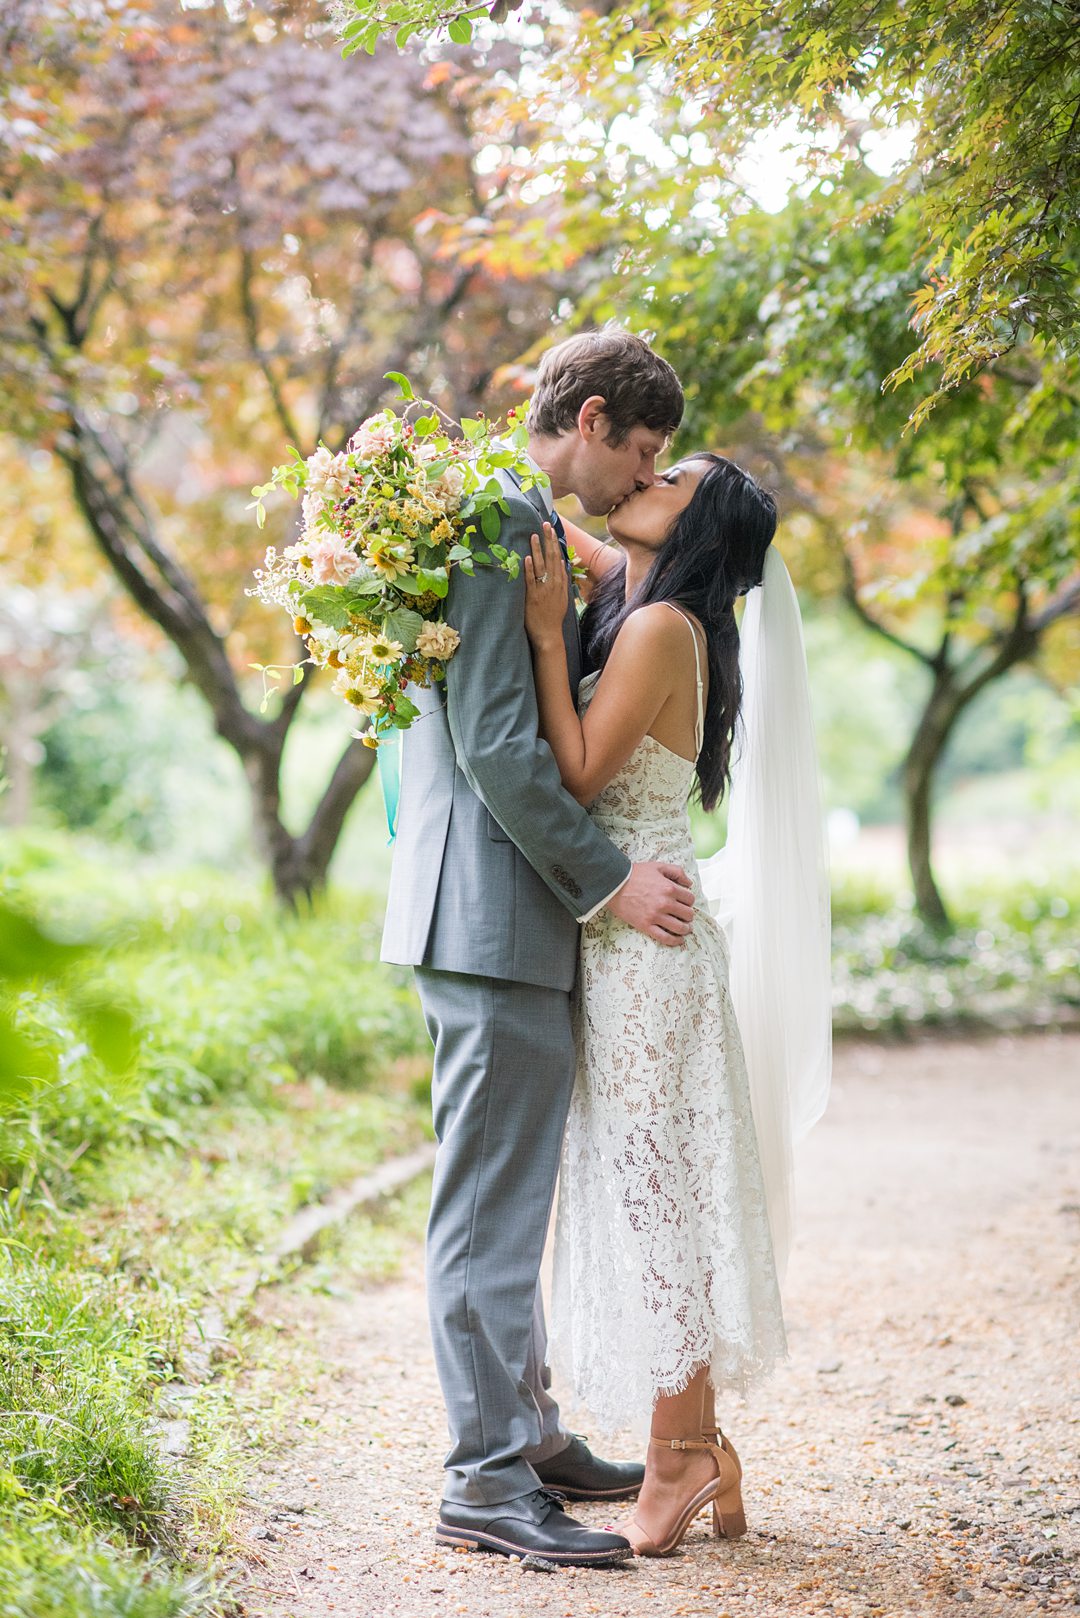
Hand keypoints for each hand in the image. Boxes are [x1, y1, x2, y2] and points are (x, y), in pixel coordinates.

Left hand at [524, 521, 568, 647]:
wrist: (549, 635)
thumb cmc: (553, 617)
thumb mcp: (562, 597)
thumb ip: (561, 579)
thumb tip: (561, 563)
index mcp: (560, 583)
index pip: (558, 557)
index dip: (555, 542)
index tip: (552, 529)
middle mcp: (554, 584)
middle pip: (552, 557)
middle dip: (548, 540)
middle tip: (545, 524)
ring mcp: (543, 590)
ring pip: (541, 566)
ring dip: (538, 550)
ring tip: (534, 535)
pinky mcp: (533, 597)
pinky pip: (531, 580)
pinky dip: (530, 569)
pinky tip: (528, 557)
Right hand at [607, 862, 694, 945]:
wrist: (614, 884)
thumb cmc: (635, 874)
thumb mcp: (658, 866)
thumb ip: (677, 872)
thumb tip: (689, 883)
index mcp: (669, 888)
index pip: (690, 899)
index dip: (689, 901)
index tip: (685, 903)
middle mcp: (665, 903)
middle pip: (688, 914)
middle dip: (688, 915)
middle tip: (685, 916)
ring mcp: (655, 916)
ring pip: (680, 928)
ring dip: (685, 929)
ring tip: (685, 928)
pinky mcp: (646, 926)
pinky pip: (665, 938)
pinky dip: (675, 941)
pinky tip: (678, 940)